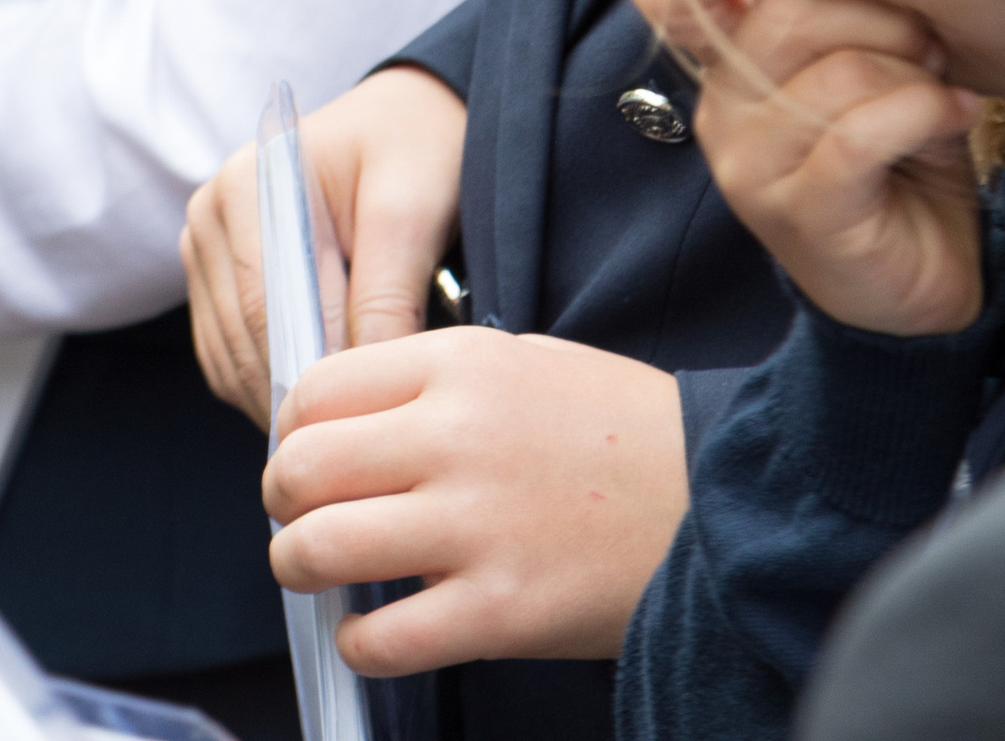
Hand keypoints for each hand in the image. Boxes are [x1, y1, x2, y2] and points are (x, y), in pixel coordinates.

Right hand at [184, 65, 466, 430]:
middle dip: (299, 395)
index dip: (312, 374)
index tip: (362, 426)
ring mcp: (206, 246)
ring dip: (280, 399)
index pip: (267, 308)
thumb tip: (364, 384)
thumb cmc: (414, 151)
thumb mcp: (412, 209)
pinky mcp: (216, 278)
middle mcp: (210, 213)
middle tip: (358, 449)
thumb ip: (385, 293)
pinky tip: (318, 407)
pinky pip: (228, 357)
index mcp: (246, 183)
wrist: (407, 122)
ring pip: (230, 357)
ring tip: (345, 433)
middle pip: (242, 338)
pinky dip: (265, 389)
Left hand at [264, 329, 687, 670]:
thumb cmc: (620, 431)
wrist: (721, 501)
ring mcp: (475, 527)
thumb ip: (429, 383)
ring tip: (321, 573)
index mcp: (457, 365)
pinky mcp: (499, 613)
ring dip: (301, 567)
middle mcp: (454, 437)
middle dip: (282, 499)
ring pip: (321, 548)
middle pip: (301, 467)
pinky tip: (372, 632)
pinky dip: (359, 642)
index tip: (303, 454)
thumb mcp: (521, 362)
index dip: (291, 429)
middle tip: (298, 516)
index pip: (316, 388)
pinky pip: (382, 638)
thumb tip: (339, 423)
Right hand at [630, 0, 983, 336]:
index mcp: (727, 60)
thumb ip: (840, 13)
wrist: (923, 287)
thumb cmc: (897, 158)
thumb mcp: (863, 66)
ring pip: (833, 73)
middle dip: (879, 14)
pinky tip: (956, 114)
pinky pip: (859, 135)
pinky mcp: (800, 212)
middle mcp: (721, 107)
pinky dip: (922, 111)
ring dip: (912, 70)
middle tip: (929, 41)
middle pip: (783, 14)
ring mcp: (751, 165)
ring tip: (945, 89)